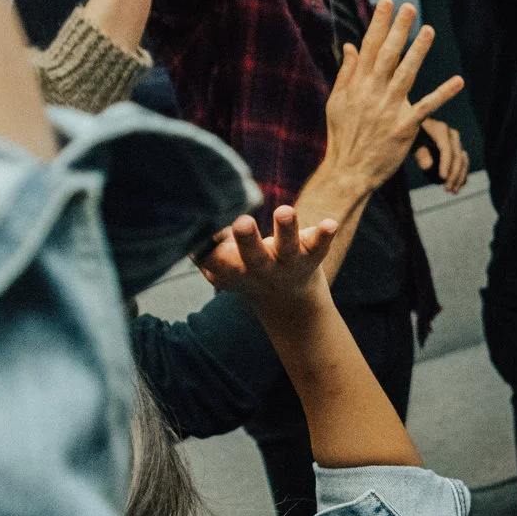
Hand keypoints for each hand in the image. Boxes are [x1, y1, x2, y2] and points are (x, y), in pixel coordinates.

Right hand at [198, 203, 337, 306]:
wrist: (288, 304)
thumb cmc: (245, 270)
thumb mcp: (220, 266)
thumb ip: (204, 250)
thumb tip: (185, 225)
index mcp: (233, 269)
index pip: (215, 260)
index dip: (208, 247)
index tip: (205, 229)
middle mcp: (260, 268)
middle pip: (252, 255)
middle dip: (246, 238)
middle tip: (241, 222)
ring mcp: (287, 263)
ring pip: (287, 246)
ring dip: (286, 229)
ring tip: (285, 211)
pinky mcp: (311, 256)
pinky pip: (320, 246)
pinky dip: (325, 235)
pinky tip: (331, 224)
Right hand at [318, 0, 466, 203]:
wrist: (348, 171)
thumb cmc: (343, 136)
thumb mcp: (337, 102)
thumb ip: (347, 73)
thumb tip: (351, 45)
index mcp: (357, 85)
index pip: (369, 47)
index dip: (379, 23)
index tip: (387, 2)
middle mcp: (372, 93)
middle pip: (388, 55)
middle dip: (398, 29)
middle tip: (409, 7)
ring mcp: (389, 110)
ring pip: (406, 75)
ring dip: (418, 52)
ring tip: (429, 31)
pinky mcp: (404, 127)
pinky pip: (426, 107)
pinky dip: (443, 94)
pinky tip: (458, 81)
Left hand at [414, 115, 470, 192]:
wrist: (415, 132)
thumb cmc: (411, 137)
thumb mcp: (412, 143)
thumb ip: (420, 153)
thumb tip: (428, 166)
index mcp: (441, 130)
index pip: (447, 149)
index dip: (446, 164)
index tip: (443, 178)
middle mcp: (452, 135)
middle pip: (457, 157)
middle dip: (453, 174)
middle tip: (447, 189)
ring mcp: (456, 142)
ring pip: (463, 161)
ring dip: (459, 177)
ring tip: (453, 191)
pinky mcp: (457, 149)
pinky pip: (462, 164)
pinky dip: (460, 175)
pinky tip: (456, 186)